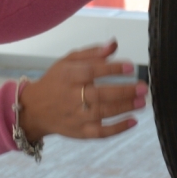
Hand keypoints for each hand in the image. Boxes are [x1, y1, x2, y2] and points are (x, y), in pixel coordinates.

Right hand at [18, 41, 146, 139]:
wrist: (34, 110)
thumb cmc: (56, 81)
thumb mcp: (67, 62)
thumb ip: (92, 53)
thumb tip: (114, 44)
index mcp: (67, 76)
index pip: (91, 72)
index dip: (111, 69)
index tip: (130, 67)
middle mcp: (70, 97)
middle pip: (99, 95)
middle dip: (123, 91)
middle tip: (143, 87)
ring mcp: (75, 117)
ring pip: (102, 114)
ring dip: (125, 108)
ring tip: (142, 102)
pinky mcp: (79, 132)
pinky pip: (100, 133)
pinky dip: (118, 129)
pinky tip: (133, 121)